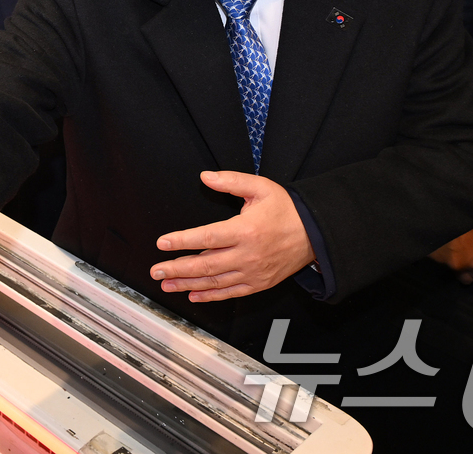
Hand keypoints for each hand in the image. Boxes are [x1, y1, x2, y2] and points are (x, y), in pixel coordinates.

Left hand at [149, 171, 313, 301]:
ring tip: (167, 284)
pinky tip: (193, 295)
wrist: (315, 233)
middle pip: (205, 265)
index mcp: (245, 230)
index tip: (163, 243)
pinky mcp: (259, 283)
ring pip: (215, 282)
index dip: (182, 241)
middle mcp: (247, 255)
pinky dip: (211, 296)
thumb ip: (231, 180)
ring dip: (188, 284)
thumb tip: (205, 176)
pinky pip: (230, 293)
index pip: (207, 238)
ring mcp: (253, 272)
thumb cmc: (287, 209)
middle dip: (177, 269)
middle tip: (156, 271)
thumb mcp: (261, 187)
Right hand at [430, 223, 472, 284]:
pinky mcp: (431, 257)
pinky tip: (445, 245)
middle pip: (465, 280)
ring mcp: (443, 263)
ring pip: (452, 271)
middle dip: (468, 273)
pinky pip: (440, 262)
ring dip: (455, 264)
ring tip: (455, 249)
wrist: (444, 215)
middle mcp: (459, 268)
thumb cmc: (469, 225)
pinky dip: (443, 256)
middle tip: (467, 258)